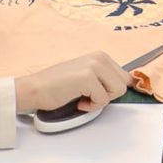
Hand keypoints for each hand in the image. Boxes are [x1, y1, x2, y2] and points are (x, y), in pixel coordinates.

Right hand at [13, 48, 131, 118]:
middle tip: (89, 95)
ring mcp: (94, 65)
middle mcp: (99, 57)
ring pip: (118, 91)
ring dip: (100, 101)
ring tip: (82, 97)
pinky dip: (90, 106)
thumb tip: (128, 87)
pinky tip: (76, 100)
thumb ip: (105, 79)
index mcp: (101, 56)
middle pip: (124, 84)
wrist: (35, 89)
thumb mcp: (87, 77)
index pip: (126, 77)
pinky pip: (103, 99)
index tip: (101, 94)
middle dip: (108, 95)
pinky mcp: (87, 77)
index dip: (114, 90)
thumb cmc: (58, 87)